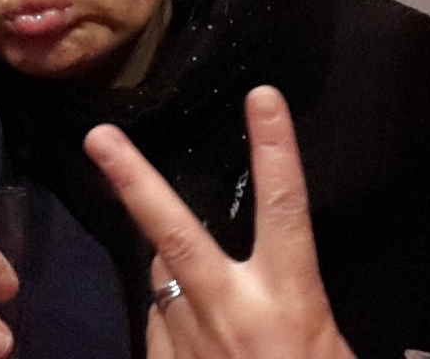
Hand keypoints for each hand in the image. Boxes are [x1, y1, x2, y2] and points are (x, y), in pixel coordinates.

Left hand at [84, 86, 354, 358]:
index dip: (275, 150)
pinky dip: (174, 318)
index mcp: (288, 299)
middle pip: (175, 233)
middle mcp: (230, 310)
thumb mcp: (331, 347)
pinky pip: (159, 324)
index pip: (284, 210)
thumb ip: (305, 306)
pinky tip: (198, 339)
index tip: (262, 96)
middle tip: (98, 137)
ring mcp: (188, 339)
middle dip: (134, 181)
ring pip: (162, 277)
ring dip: (175, 270)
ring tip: (207, 296)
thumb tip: (295, 286)